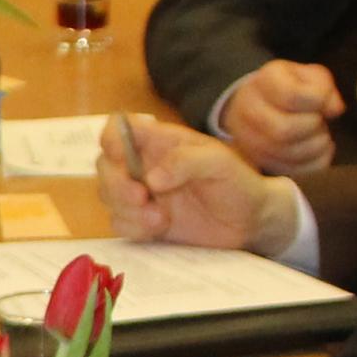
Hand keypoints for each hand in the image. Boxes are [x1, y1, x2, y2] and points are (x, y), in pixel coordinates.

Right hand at [100, 112, 293, 248]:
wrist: (251, 223)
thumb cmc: (238, 183)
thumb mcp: (219, 163)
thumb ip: (185, 161)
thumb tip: (151, 178)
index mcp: (159, 142)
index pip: (120, 128)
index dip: (112, 138)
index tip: (119, 155)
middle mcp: (144, 165)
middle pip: (105, 165)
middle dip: (116, 183)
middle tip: (141, 197)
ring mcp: (142, 195)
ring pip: (107, 197)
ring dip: (126, 209)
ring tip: (159, 219)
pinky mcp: (143, 222)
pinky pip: (119, 224)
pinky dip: (132, 228)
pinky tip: (158, 228)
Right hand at [215, 62, 343, 177]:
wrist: (264, 104)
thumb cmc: (293, 89)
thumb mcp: (311, 77)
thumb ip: (325, 88)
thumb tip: (334, 109)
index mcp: (264, 81)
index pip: (292, 97)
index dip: (318, 102)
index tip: (322, 101)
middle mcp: (247, 109)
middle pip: (284, 130)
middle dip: (313, 128)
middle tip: (320, 122)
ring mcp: (247, 140)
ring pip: (286, 153)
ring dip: (316, 146)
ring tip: (319, 135)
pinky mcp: (257, 162)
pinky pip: (291, 171)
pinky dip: (314, 163)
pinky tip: (318, 150)